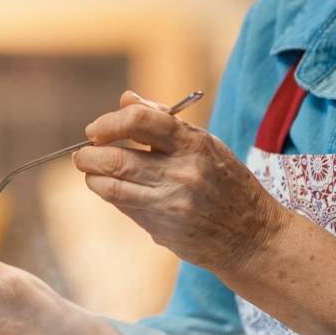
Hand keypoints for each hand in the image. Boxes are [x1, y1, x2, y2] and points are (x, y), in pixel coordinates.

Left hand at [74, 90, 287, 274]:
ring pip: (111, 186)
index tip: (96, 130)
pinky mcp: (162, 228)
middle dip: (89, 154)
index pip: (140, 120)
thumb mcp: (207, 145)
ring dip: (92, 176)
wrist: (253, 236)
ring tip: (90, 171)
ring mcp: (171, 202)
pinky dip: (109, 194)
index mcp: (195, 143)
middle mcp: (182, 172)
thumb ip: (164, 121)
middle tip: (83, 154)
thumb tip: (126, 98)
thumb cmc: (228, 183)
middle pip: (116, 157)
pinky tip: (109, 188)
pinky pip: (123, 205)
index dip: (109, 122)